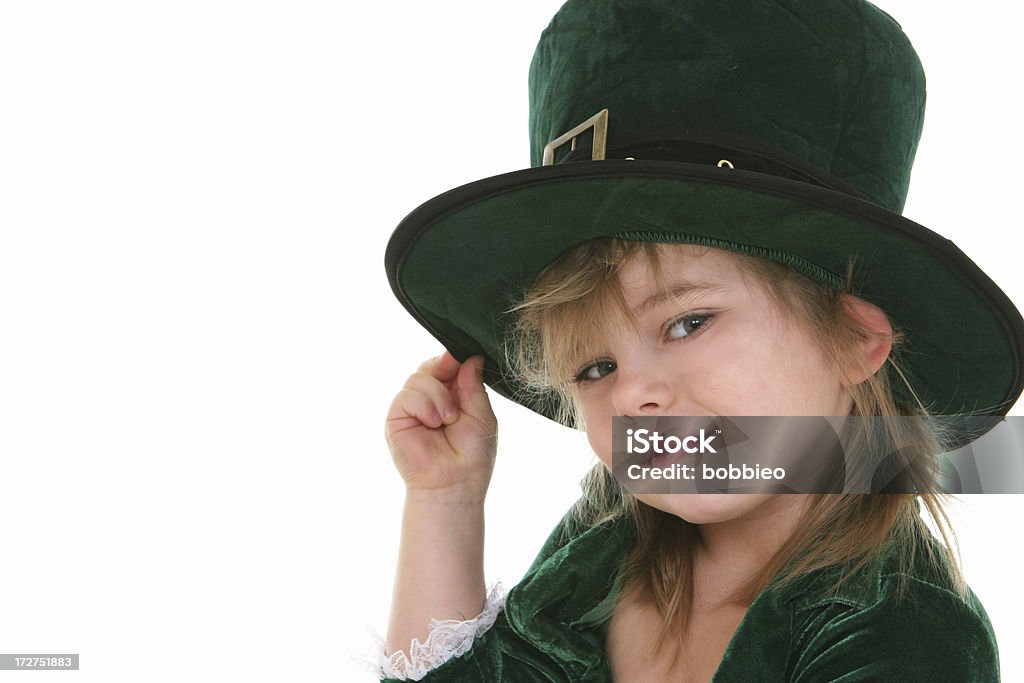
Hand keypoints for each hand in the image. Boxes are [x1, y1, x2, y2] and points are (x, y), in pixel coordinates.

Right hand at [385, 352, 496, 501]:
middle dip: (444, 368)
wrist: (454, 483)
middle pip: (430, 365)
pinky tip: (433, 423)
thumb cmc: (472, 454)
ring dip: (439, 395)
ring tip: (448, 419)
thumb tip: (471, 356)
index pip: (447, 365)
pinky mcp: (396, 417)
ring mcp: (412, 407)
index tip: (463, 356)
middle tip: (455, 386)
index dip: (454, 358)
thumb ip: (473, 384)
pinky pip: (407, 395)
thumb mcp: (481, 414)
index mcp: (451, 395)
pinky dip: (424, 405)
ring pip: (419, 377)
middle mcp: (429, 399)